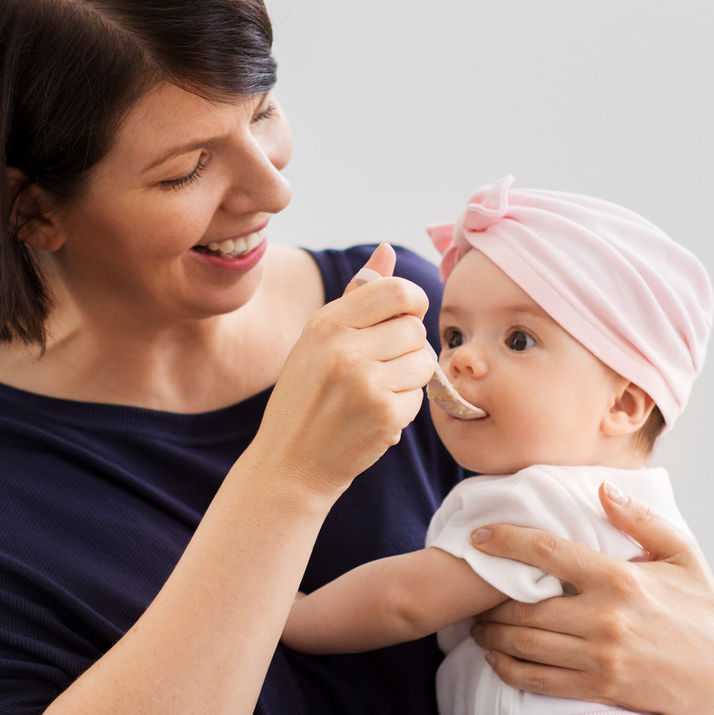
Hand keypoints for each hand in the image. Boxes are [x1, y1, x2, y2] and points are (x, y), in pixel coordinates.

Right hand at [252, 243, 435, 501]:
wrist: (290, 465)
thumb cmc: (305, 399)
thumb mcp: (317, 341)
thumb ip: (356, 297)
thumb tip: (387, 249)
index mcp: (325, 324)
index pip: (396, 291)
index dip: (411, 303)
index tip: (402, 320)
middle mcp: (344, 349)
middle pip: (415, 327)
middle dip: (408, 347)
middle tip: (381, 368)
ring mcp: (365, 383)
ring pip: (424, 361)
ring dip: (410, 378)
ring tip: (378, 391)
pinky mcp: (384, 415)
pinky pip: (420, 397)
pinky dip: (404, 408)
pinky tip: (375, 417)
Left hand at [468, 481, 713, 714]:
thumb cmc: (702, 610)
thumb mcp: (683, 556)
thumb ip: (641, 520)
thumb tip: (603, 487)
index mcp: (620, 579)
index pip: (549, 553)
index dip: (506, 542)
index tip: (480, 537)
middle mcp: (605, 618)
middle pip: (525, 607)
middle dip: (489, 601)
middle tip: (474, 594)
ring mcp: (600, 657)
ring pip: (526, 645)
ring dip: (492, 636)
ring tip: (479, 627)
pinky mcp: (600, 688)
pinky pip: (540, 681)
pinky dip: (510, 670)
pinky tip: (497, 660)